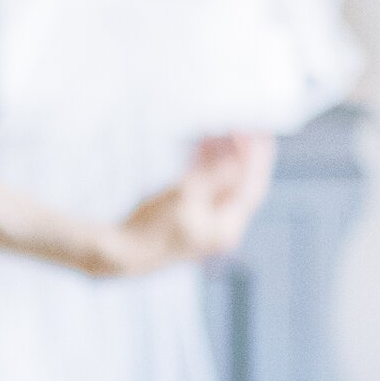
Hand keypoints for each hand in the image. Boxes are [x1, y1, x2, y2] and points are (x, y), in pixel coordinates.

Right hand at [101, 132, 273, 274]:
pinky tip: (200, 146)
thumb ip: (217, 176)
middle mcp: (221, 227)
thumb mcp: (188, 194)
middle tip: (240, 127)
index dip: (256, 158)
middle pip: (239, 184)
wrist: (123, 253)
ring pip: (220, 183)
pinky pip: (204, 188)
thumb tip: (240, 159)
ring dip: (221, 157)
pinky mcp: (188, 219)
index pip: (251, 187)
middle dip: (239, 154)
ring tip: (217, 130)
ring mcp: (205, 224)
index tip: (256, 133)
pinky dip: (204, 168)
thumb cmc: (153, 227)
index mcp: (227, 227)